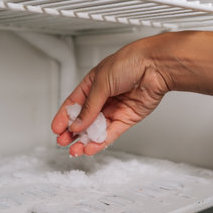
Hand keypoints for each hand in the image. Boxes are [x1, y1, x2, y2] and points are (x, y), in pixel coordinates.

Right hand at [51, 36, 169, 155]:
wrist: (155, 66)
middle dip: (73, 132)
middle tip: (64, 142)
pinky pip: (111, 133)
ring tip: (76, 149)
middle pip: (84, 119)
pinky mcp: (127, 118)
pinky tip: (91, 147)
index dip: (64, 117)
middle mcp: (103, 97)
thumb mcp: (101, 82)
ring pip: (97, 128)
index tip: (56, 129)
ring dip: (86, 140)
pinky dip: (101, 141)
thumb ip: (89, 106)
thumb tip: (78, 123)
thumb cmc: (130, 62)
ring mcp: (115, 108)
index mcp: (93, 84)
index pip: (74, 103)